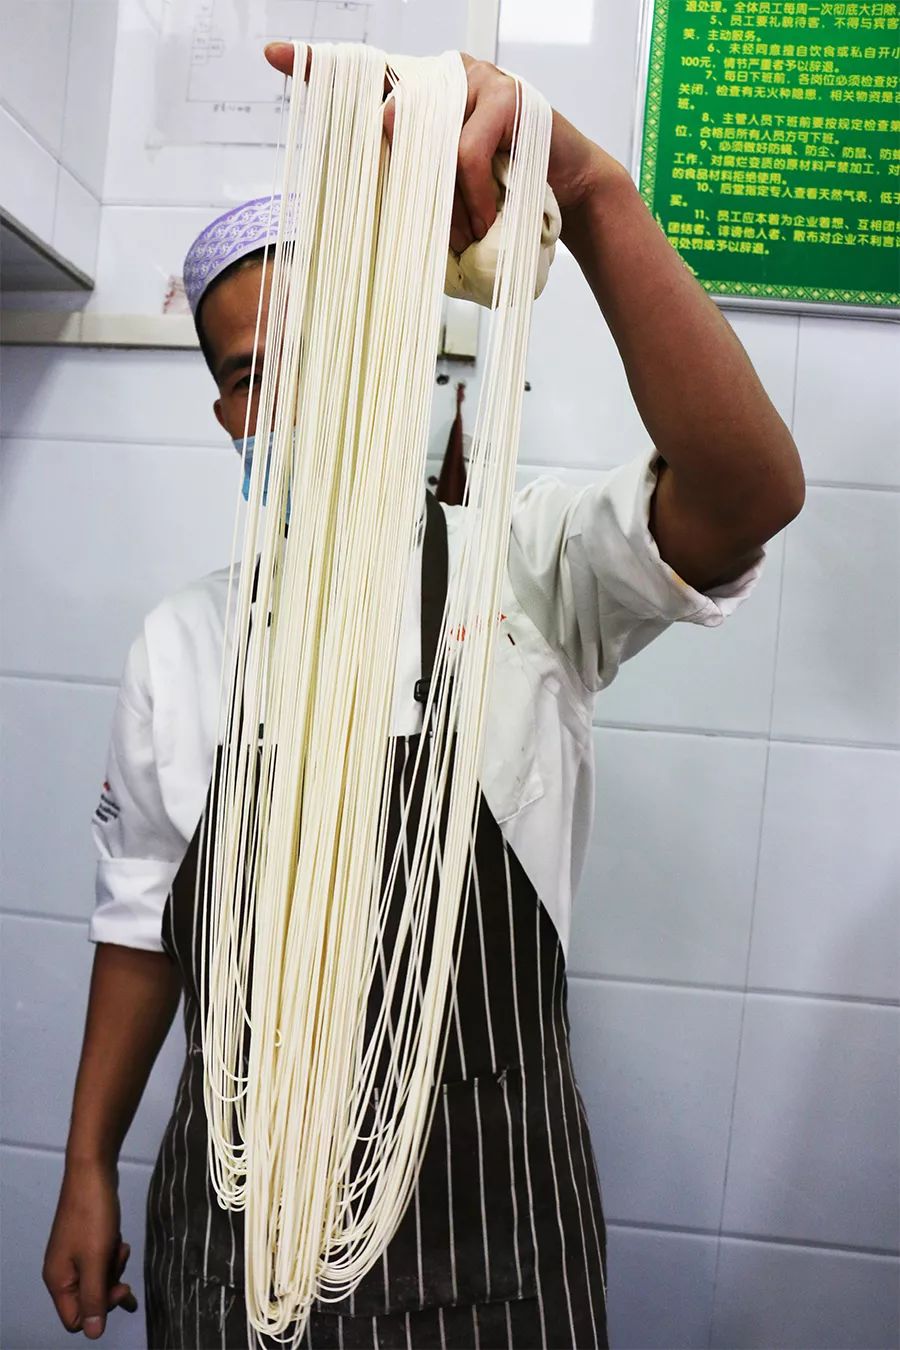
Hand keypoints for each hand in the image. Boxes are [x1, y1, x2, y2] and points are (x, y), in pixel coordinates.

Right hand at [43, 1160, 136, 1337]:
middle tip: (120, 1261)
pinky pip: (100, 1261)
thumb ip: (94, 1297)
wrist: (92, 1172)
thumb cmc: (93, 1216)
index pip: (75, 1319)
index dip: (99, 1310)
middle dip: (109, 1285)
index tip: (118, 1287)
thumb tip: (94, 1334)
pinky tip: (119, 1242)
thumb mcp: (96, 1259)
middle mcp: (61, 1272)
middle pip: (89, 1299)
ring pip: (98, 1279)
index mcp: (58, 1281)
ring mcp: (72, 1256)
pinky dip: (111, 1255)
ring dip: (113, 1267)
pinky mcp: (84, 1242)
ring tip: (119, 1246)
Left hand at [263, 44, 616, 253]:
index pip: (360, 76)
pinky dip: (473, 198)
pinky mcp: (503, 94)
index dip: (314, 65)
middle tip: (438, 231)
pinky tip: (486, 220)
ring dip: (448, 207)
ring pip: (431, 146)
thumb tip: (370, 195)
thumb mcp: (445, 194)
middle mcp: (438, 77)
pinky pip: (466, 154)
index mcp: (416, 97)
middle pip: (392, 117)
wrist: (568, 191)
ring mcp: (472, 78)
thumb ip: (409, 183)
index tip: (272, 54)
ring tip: (469, 235)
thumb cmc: (501, 194)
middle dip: (407, 185)